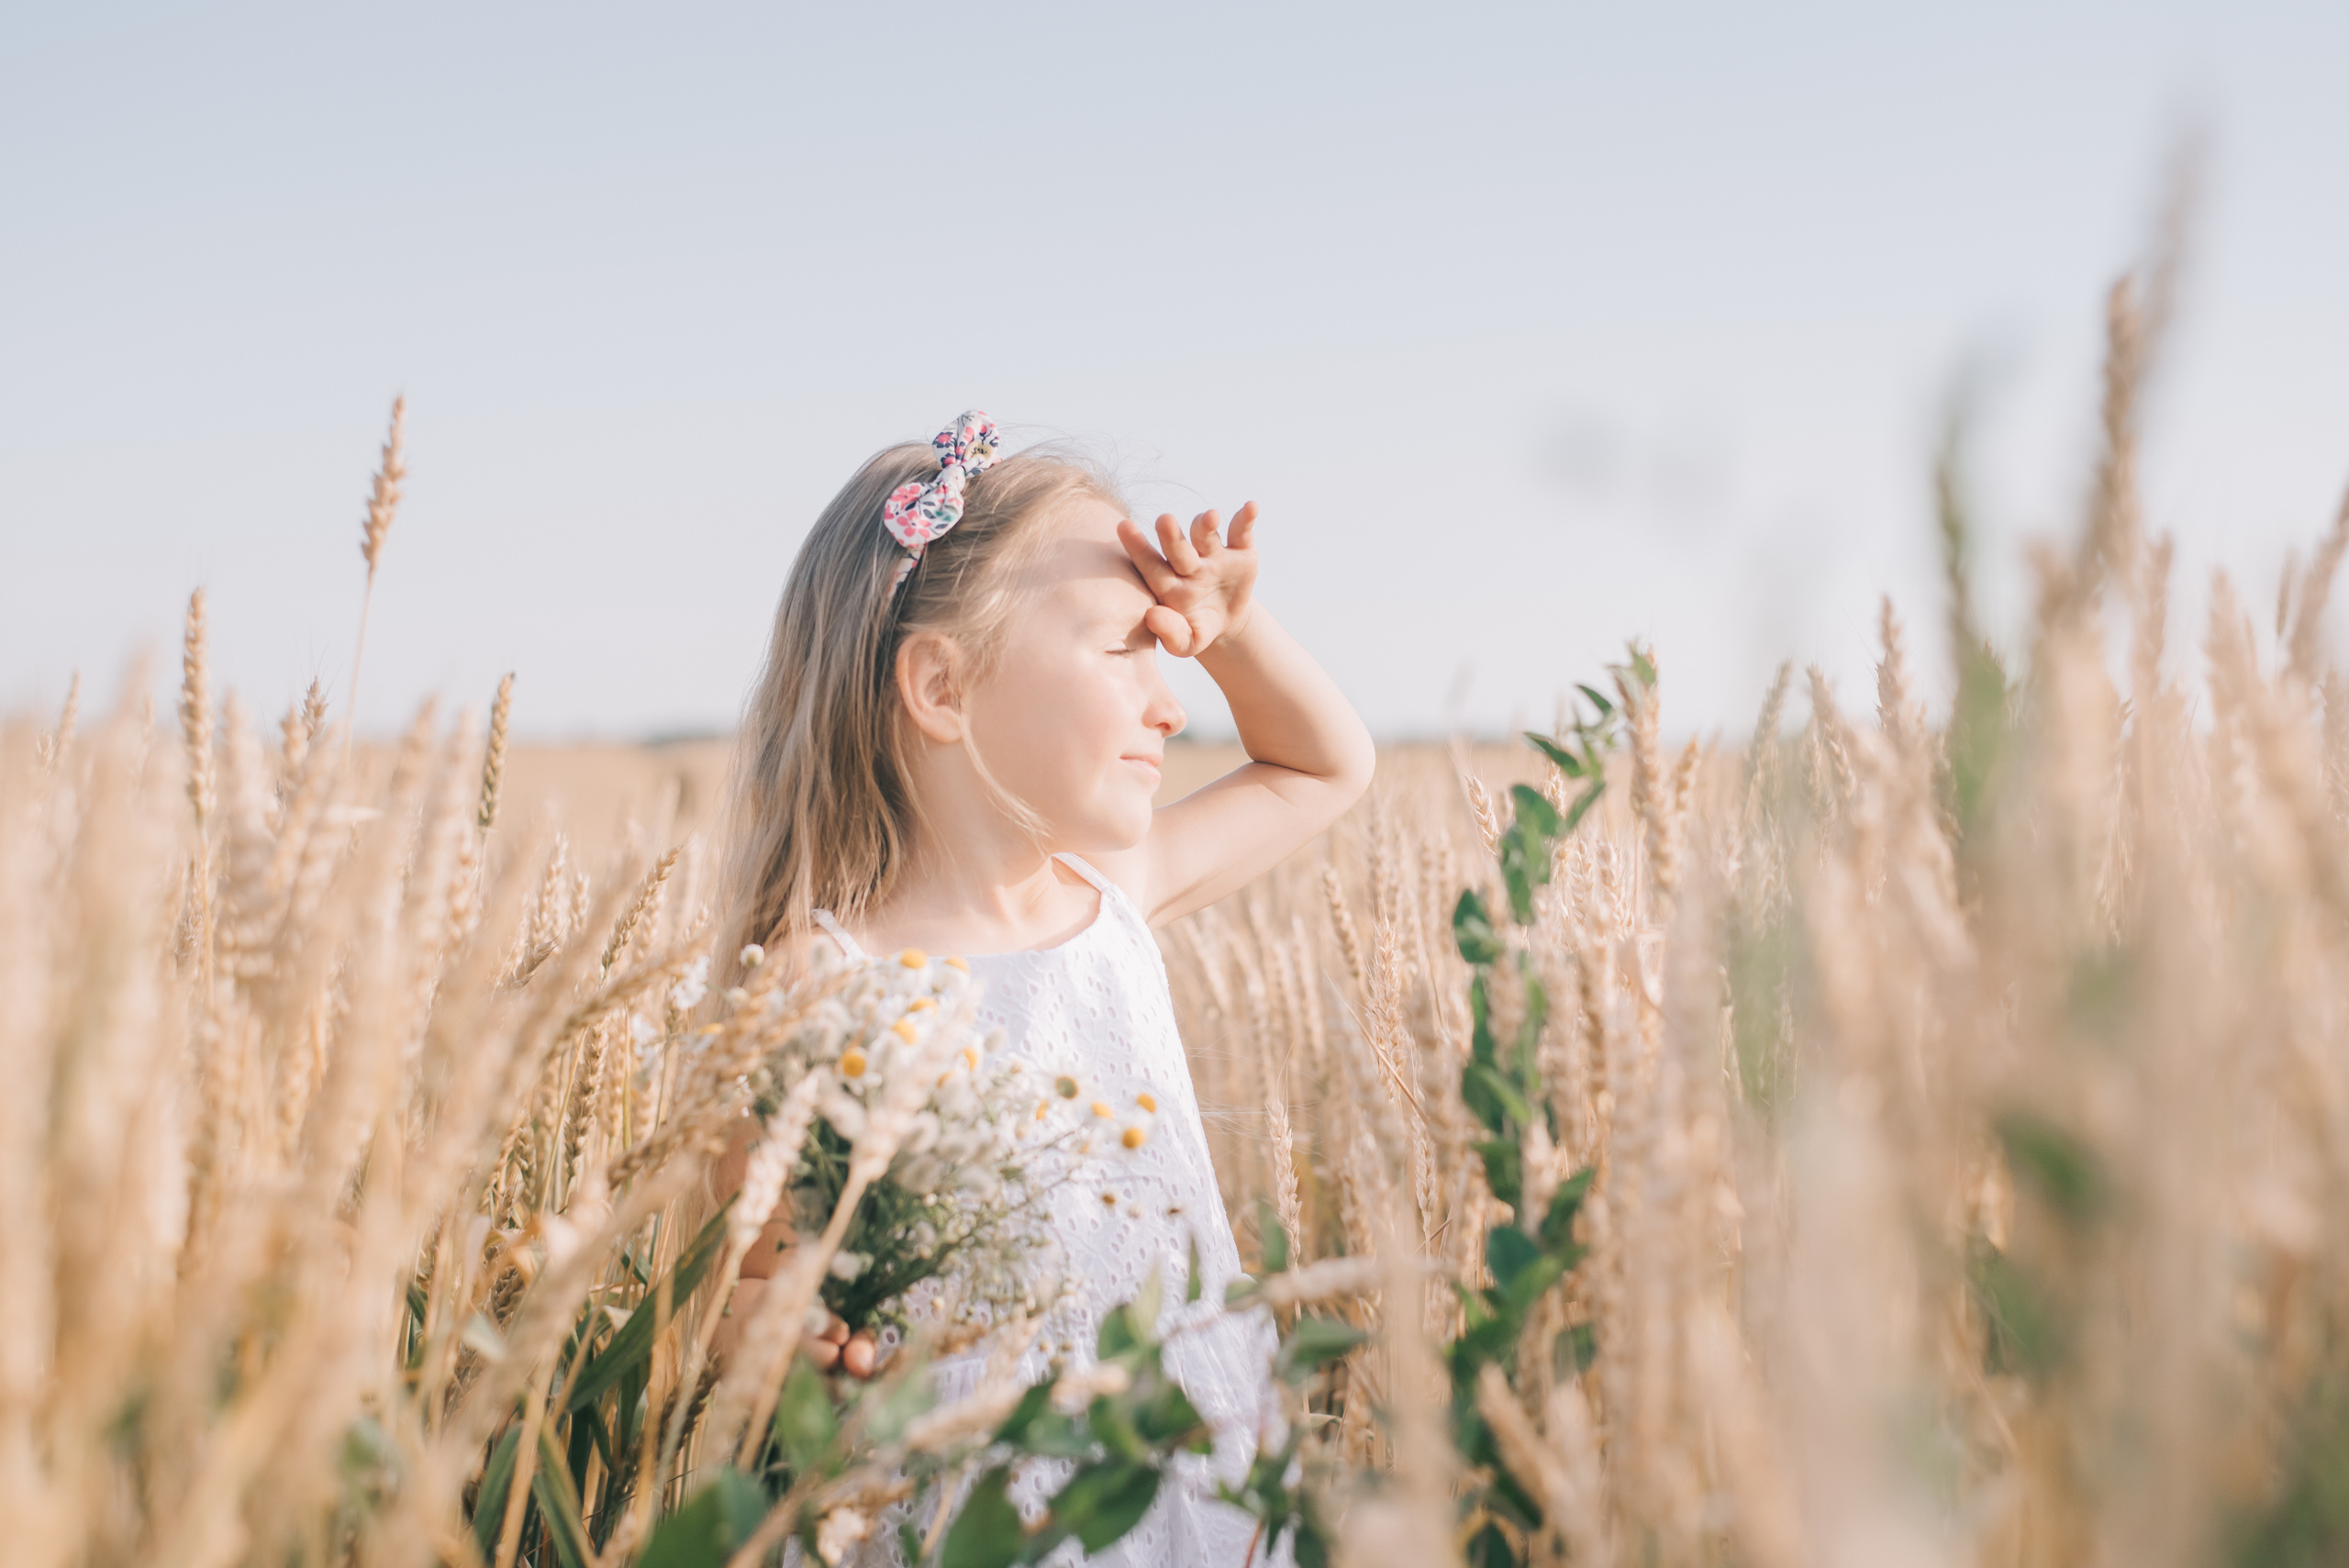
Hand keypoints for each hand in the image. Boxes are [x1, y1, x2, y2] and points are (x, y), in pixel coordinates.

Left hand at [1117, 503, 1259, 657]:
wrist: (1227, 621)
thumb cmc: (1197, 629)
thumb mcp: (1187, 642)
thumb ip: (1170, 634)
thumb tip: (1152, 615)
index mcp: (1168, 584)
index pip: (1151, 566)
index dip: (1138, 547)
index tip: (1123, 527)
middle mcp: (1188, 564)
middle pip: (1178, 548)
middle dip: (1172, 536)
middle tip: (1164, 520)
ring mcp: (1213, 554)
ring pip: (1206, 535)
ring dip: (1206, 525)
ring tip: (1210, 517)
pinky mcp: (1240, 550)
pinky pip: (1241, 531)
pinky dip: (1246, 518)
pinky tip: (1251, 507)